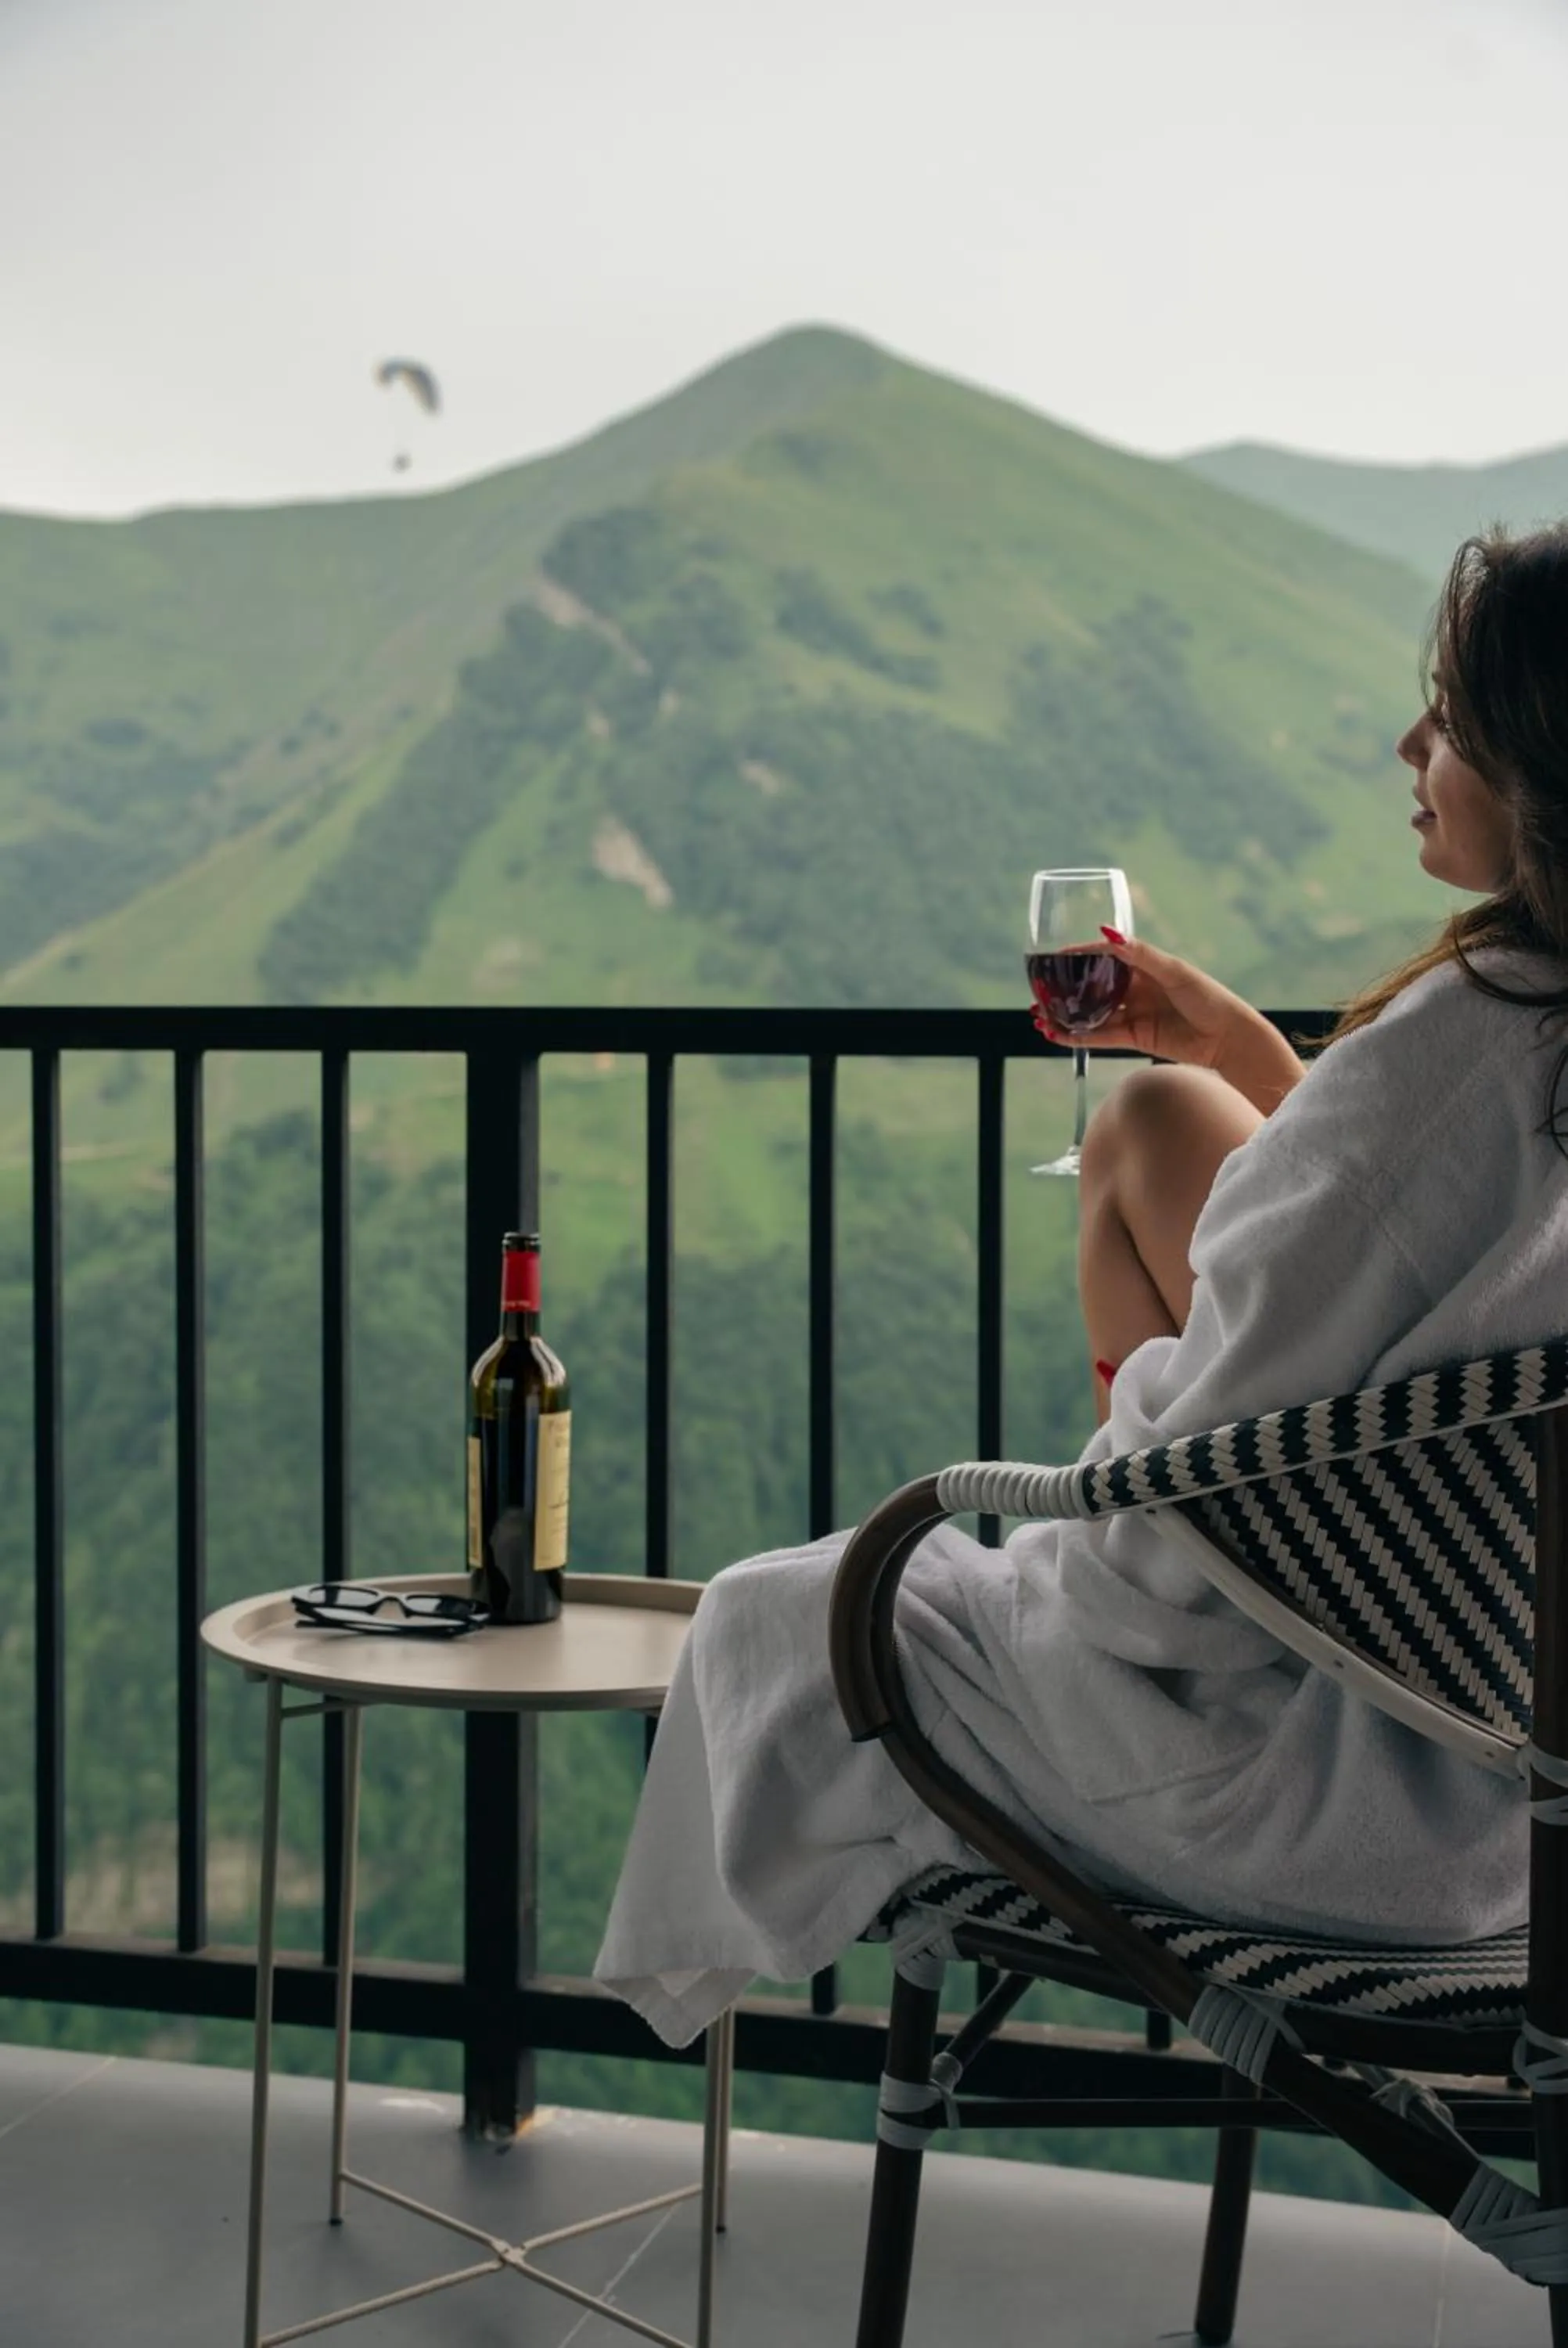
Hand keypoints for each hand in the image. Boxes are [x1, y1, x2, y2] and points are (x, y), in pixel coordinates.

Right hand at [1030, 929, 1302, 1111]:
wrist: (1228, 1039)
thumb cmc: (1208, 998)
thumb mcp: (1174, 970)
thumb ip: (1140, 954)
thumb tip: (1107, 934)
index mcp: (1145, 965)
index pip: (1103, 957)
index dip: (1077, 956)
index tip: (1052, 958)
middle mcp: (1135, 988)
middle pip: (1091, 986)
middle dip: (1065, 989)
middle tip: (1039, 991)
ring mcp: (1133, 1013)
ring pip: (1091, 1013)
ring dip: (1065, 1015)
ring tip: (1039, 1016)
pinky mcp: (1135, 1037)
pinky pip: (1100, 1036)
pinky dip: (1078, 1036)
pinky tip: (1056, 1035)